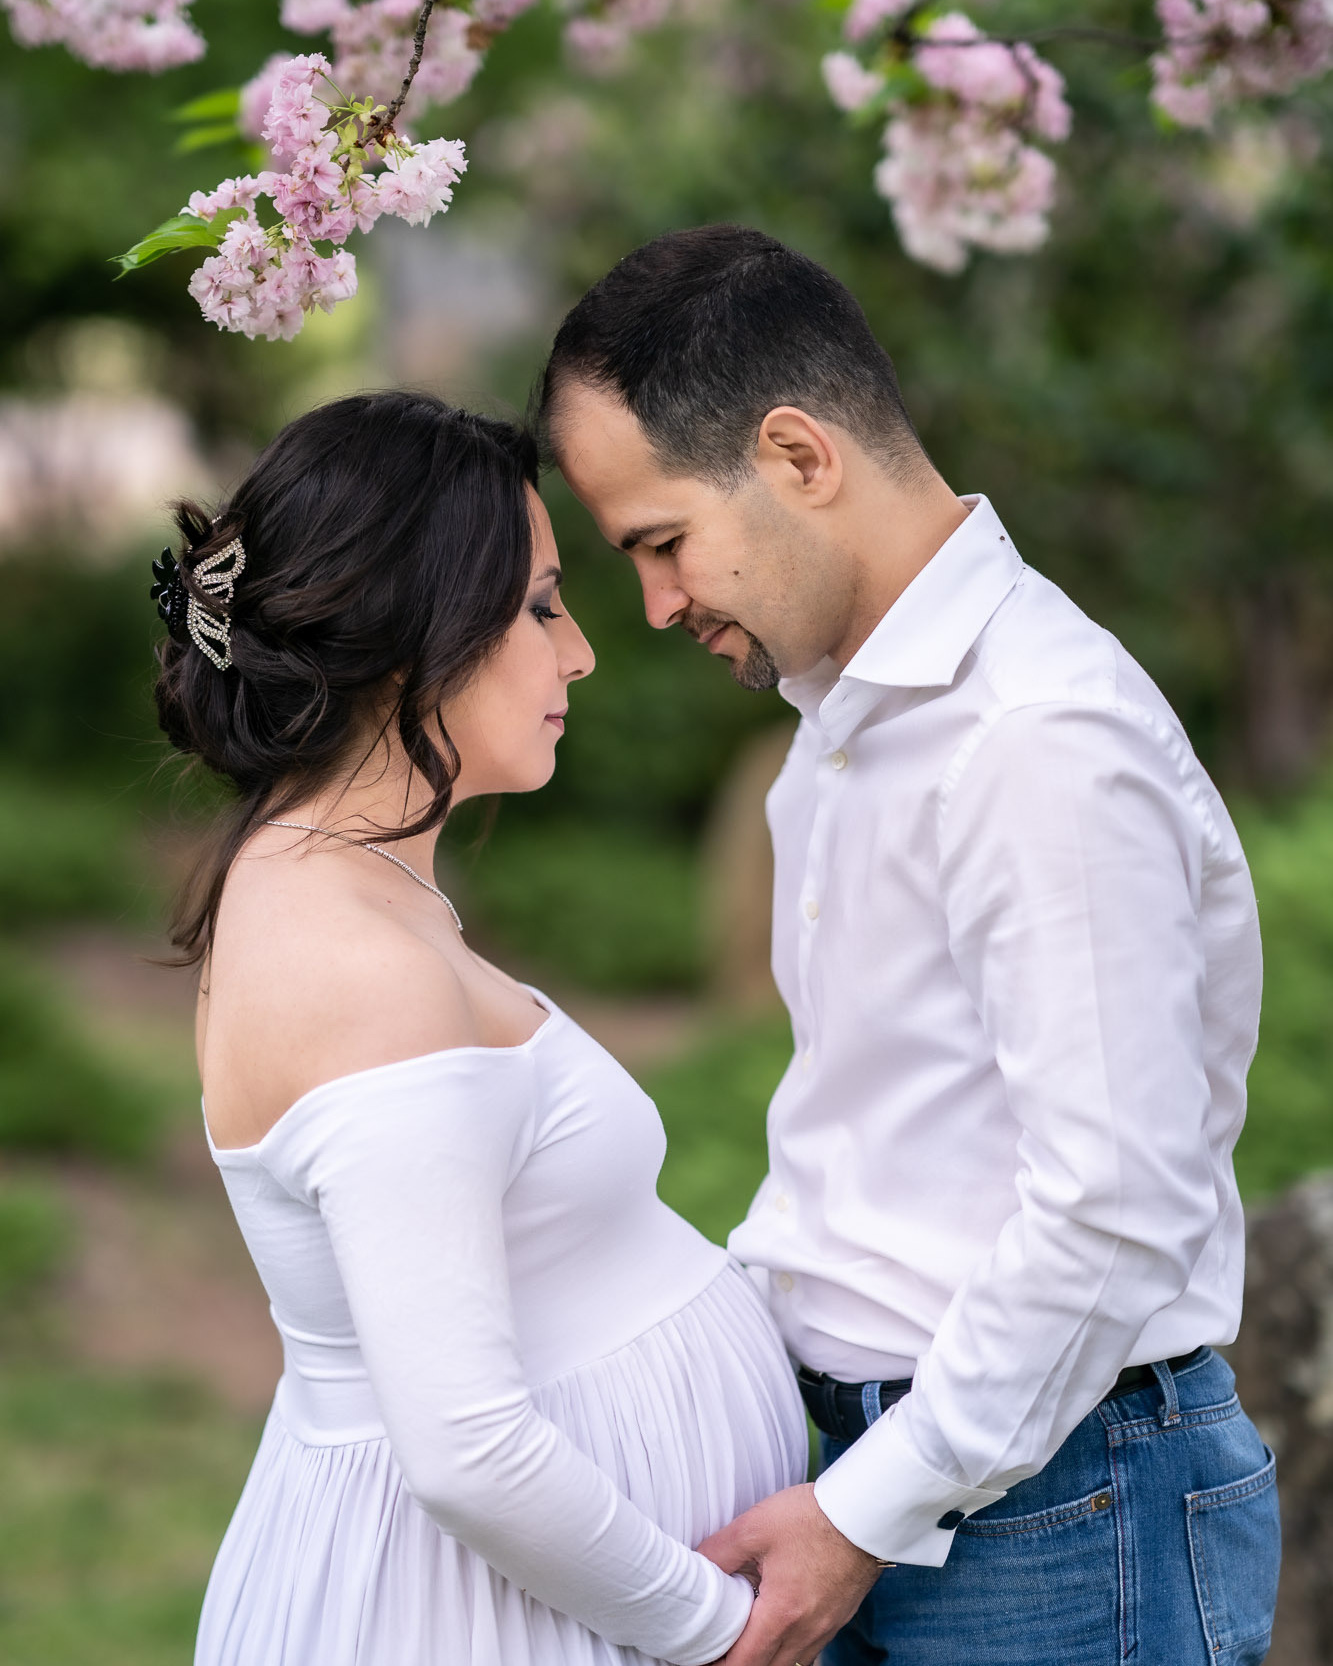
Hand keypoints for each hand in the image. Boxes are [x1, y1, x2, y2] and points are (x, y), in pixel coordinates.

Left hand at [697, 1483, 882, 1665]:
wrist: (864, 1513)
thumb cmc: (813, 1517)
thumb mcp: (756, 1526)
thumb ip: (720, 1551)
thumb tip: (696, 1565)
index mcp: (782, 1613)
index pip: (743, 1664)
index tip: (702, 1656)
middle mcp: (806, 1630)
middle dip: (740, 1665)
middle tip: (718, 1650)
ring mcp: (826, 1627)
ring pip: (790, 1664)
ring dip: (766, 1659)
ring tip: (746, 1640)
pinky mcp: (838, 1617)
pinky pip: (809, 1649)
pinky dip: (789, 1648)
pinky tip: (778, 1626)